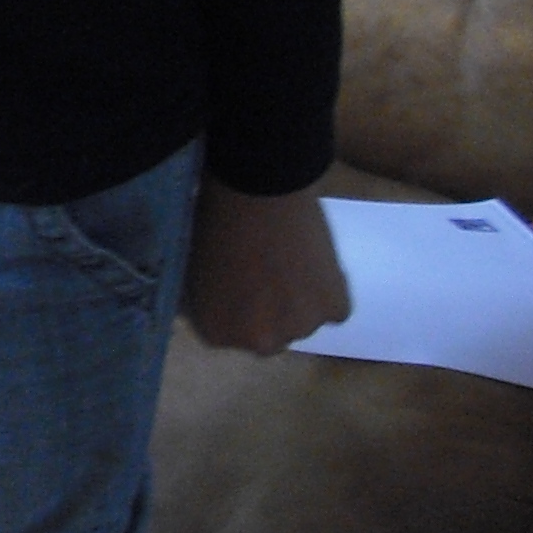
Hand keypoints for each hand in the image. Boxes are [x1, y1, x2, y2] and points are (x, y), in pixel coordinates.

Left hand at [182, 180, 351, 354]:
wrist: (257, 190)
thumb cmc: (215, 220)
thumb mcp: (197, 270)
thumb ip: (214, 300)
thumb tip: (225, 303)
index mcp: (217, 332)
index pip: (230, 333)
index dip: (238, 308)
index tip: (241, 285)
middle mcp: (258, 342)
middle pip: (268, 337)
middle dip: (270, 314)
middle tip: (270, 277)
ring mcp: (300, 328)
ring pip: (304, 323)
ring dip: (301, 303)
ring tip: (293, 264)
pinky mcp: (334, 309)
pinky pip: (335, 309)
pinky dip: (329, 290)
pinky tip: (315, 262)